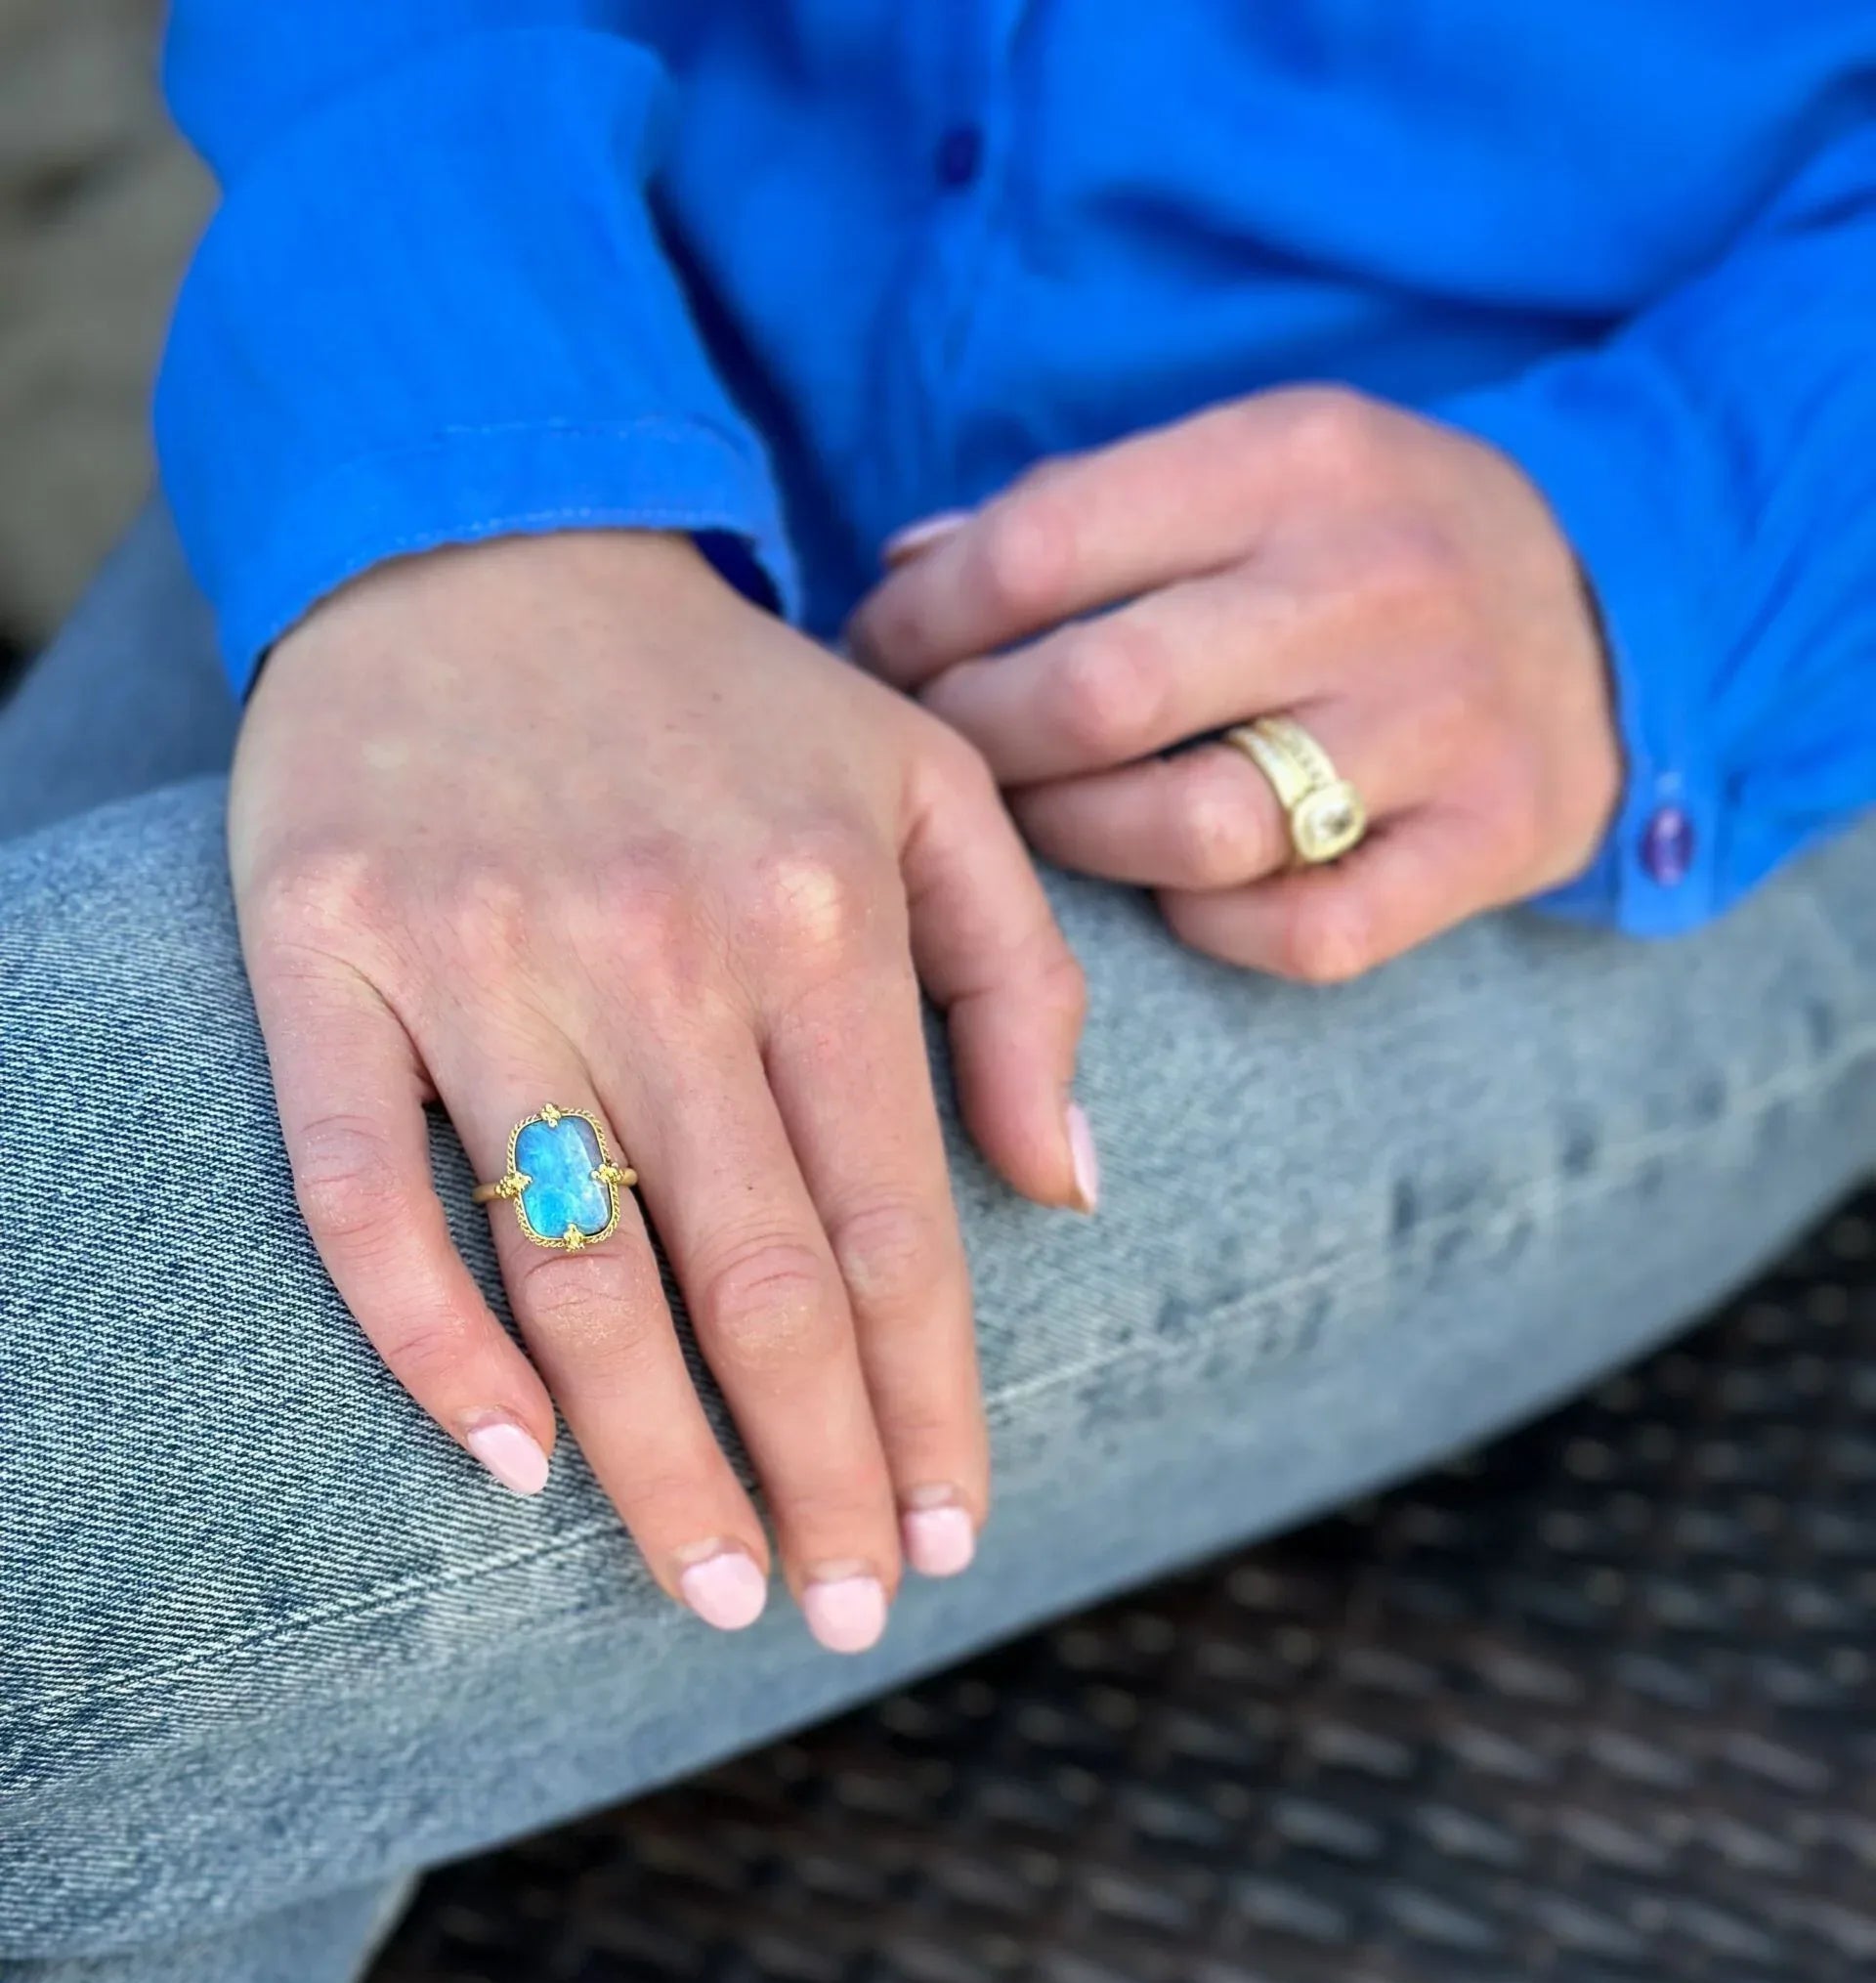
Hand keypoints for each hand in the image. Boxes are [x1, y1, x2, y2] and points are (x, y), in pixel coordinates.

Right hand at [231, 531, 1087, 1648]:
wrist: (480, 533)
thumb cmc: (729, 697)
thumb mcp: (928, 786)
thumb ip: (1018, 980)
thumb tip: (1067, 1195)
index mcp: (821, 913)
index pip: (894, 1229)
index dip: (931, 1405)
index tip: (953, 1538)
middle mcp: (660, 948)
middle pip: (755, 1283)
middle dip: (818, 1473)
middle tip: (846, 1613)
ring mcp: (481, 961)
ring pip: (579, 1273)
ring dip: (656, 1460)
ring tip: (719, 1585)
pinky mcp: (325, 962)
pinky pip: (367, 1196)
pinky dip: (430, 1343)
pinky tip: (513, 1462)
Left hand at [849, 388, 1621, 979]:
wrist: (1617, 612)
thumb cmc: (1375, 541)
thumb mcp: (1256, 465)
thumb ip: (1084, 510)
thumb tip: (899, 574)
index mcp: (1296, 459)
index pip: (1046, 548)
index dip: (924, 623)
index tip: (879, 661)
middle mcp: (1374, 582)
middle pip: (1100, 696)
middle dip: (979, 742)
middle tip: (942, 763)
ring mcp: (1443, 722)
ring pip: (1193, 829)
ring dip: (1079, 842)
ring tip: (1042, 824)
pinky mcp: (1493, 839)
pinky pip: (1305, 932)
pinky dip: (1215, 928)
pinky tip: (1180, 892)